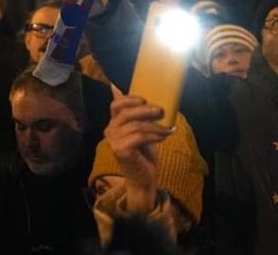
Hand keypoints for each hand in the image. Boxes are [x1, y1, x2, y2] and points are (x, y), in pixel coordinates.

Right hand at [104, 88, 171, 212]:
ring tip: (167, 129)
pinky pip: (139, 137)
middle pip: (126, 113)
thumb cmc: (143, 154)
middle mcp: (110, 131)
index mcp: (113, 124)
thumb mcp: (142, 132)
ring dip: (155, 126)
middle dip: (145, 110)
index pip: (116, 105)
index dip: (130, 99)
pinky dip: (154, 135)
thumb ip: (139, 117)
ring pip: (136, 125)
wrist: (142, 178)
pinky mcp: (120, 150)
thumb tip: (147, 100)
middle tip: (161, 111)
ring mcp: (113, 141)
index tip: (145, 99)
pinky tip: (163, 137)